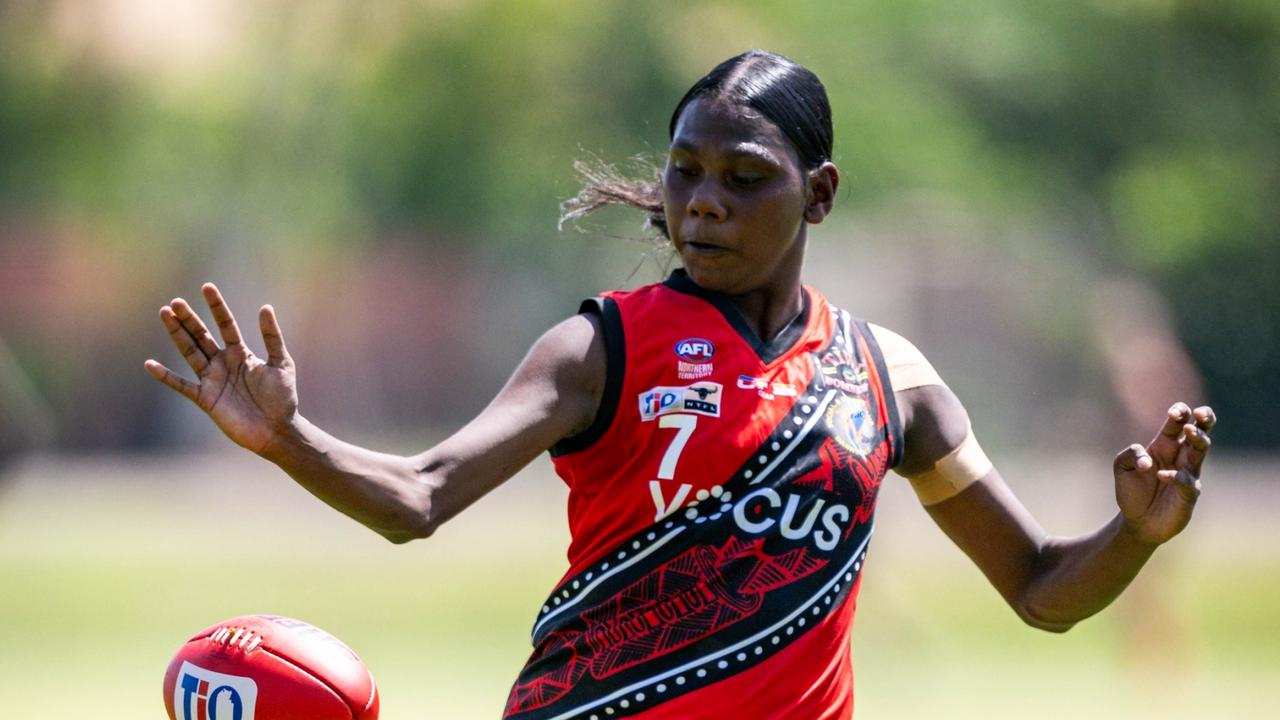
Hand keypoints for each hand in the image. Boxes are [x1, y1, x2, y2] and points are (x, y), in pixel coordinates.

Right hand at [144, 283, 298, 455]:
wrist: (277, 430)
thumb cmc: (283, 398)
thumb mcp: (281, 363)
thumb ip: (272, 338)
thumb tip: (265, 307)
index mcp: (241, 353)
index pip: (225, 324)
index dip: (216, 307)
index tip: (206, 287)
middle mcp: (223, 363)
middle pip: (202, 336)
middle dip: (189, 319)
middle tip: (176, 302)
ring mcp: (212, 380)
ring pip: (189, 353)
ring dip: (177, 335)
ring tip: (164, 315)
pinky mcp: (205, 399)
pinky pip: (181, 385)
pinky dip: (166, 376)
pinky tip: (150, 365)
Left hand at [1113, 402, 1214, 545]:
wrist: (1138, 521)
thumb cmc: (1132, 490)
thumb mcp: (1121, 467)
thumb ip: (1130, 454)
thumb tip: (1146, 461)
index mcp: (1164, 445)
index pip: (1177, 423)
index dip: (1180, 413)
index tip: (1174, 412)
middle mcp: (1180, 456)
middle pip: (1199, 432)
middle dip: (1204, 420)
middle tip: (1200, 414)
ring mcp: (1188, 474)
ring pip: (1201, 451)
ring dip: (1198, 439)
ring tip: (1189, 431)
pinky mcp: (1189, 494)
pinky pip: (1188, 482)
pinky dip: (1177, 477)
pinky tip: (1163, 475)